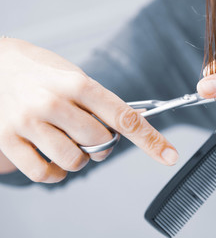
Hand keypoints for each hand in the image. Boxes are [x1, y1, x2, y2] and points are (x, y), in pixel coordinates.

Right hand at [0, 38, 177, 181]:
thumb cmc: (41, 72)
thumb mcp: (76, 77)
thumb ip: (103, 103)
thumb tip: (135, 122)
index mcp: (77, 83)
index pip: (124, 117)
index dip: (151, 140)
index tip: (168, 155)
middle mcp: (53, 102)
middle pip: (100, 142)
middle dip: (103, 144)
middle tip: (92, 133)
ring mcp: (28, 123)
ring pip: (75, 161)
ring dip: (80, 158)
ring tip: (70, 142)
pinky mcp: (8, 140)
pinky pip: (45, 173)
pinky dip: (57, 172)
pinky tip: (55, 159)